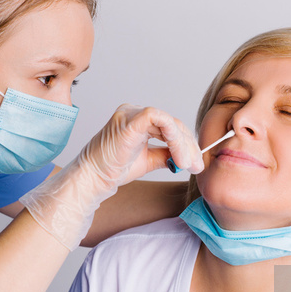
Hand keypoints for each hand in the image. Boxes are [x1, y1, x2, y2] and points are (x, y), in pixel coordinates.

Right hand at [20, 104, 202, 249]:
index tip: (196, 164)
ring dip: (184, 144)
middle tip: (197, 166)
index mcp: (137, 120)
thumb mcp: (148, 160)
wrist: (93, 179)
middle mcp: (134, 112)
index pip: (170, 126)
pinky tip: (178, 157)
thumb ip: (165, 153)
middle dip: (189, 146)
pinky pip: (159, 119)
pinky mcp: (130, 121)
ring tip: (189, 165)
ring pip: (169, 122)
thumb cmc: (113, 170)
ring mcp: (131, 114)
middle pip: (172, 123)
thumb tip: (187, 156)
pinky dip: (174, 137)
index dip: (186, 143)